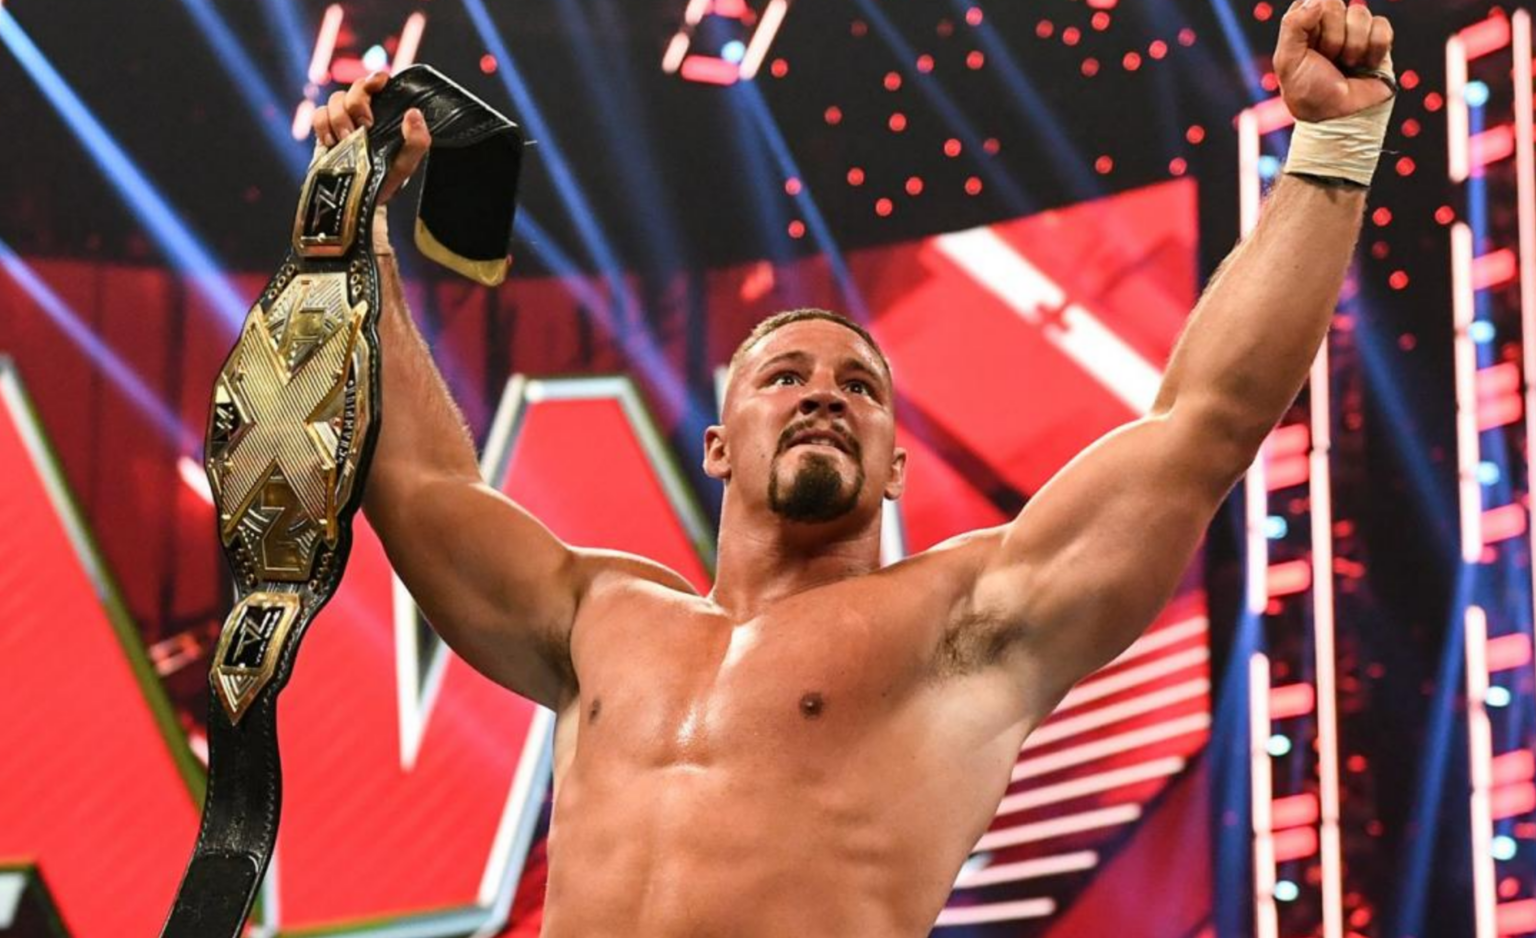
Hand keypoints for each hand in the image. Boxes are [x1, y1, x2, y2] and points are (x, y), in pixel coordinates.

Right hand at [310, 72, 431, 204]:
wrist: (359, 199)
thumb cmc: (386, 179)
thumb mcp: (406, 164)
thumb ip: (417, 142)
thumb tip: (413, 114)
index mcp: (385, 112)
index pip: (379, 82)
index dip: (375, 78)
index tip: (377, 86)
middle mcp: (364, 111)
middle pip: (354, 88)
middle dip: (357, 103)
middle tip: (364, 126)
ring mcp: (343, 119)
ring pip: (335, 99)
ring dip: (339, 117)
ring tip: (347, 139)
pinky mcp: (325, 130)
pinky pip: (318, 114)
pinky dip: (322, 125)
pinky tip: (332, 143)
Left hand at [1275, 0, 1393, 122]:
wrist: (1339, 118)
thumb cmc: (1308, 92)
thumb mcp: (1287, 61)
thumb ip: (1293, 26)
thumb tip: (1318, 0)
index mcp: (1303, 25)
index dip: (1312, 21)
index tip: (1310, 45)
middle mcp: (1328, 23)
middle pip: (1335, 4)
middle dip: (1330, 37)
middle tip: (1327, 59)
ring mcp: (1354, 30)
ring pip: (1360, 14)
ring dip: (1352, 47)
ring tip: (1346, 66)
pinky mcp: (1377, 40)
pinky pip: (1382, 27)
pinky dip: (1373, 50)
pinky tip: (1365, 65)